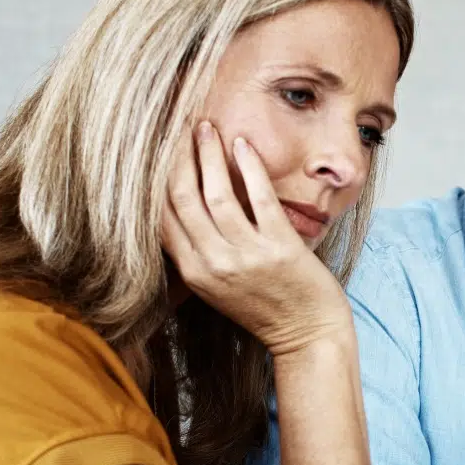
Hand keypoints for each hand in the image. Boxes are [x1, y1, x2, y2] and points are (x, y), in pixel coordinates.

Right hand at [161, 121, 352, 355]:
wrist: (307, 337)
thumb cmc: (265, 308)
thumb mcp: (218, 287)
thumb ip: (198, 253)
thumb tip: (182, 207)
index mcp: (194, 273)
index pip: (161, 217)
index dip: (157, 178)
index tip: (161, 150)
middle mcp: (213, 264)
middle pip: (183, 199)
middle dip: (179, 157)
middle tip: (181, 128)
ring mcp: (246, 256)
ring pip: (217, 194)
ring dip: (209, 155)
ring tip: (207, 128)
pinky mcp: (279, 248)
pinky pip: (259, 197)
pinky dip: (249, 167)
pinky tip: (242, 145)